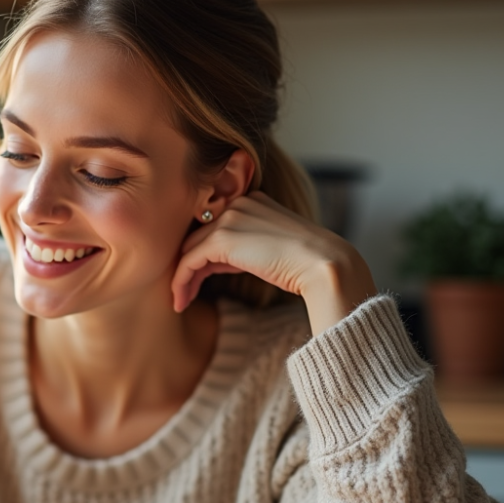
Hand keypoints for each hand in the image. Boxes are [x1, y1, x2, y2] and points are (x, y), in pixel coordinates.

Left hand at [170, 192, 377, 334]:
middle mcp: (238, 203)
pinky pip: (189, 261)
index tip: (197, 279)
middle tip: (183, 293)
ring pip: (190, 249)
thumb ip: (239, 249)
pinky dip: (181, 281)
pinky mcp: (223, 238)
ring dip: (182, 278)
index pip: (215, 226)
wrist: (324, 265)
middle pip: (199, 237)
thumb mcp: (267, 248)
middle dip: (189, 267)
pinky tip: (181, 301)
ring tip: (180, 301)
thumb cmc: (303, 263)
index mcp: (251, 201)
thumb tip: (209, 264)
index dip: (202, 255)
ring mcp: (230, 218)